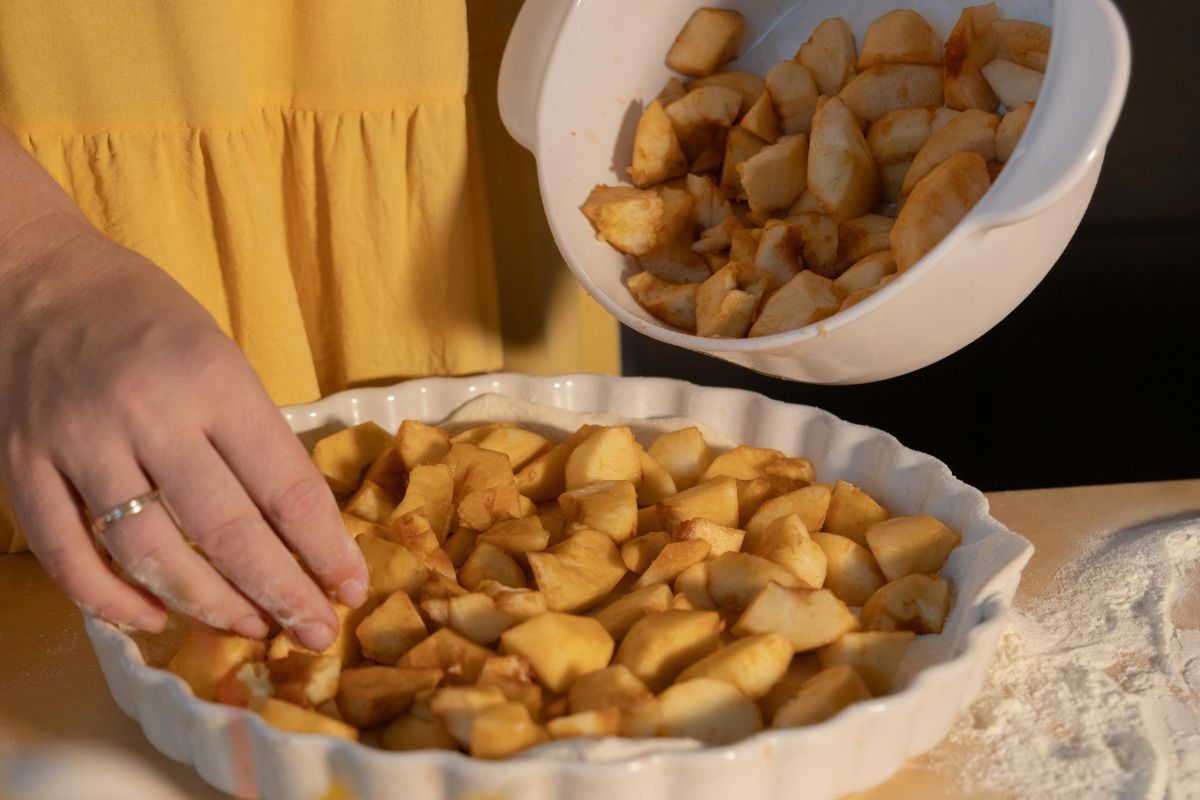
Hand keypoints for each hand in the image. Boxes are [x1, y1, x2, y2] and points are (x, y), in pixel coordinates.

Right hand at [0, 217, 367, 649]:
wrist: (30, 276)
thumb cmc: (144, 315)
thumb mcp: (220, 354)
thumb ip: (251, 434)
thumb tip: (297, 525)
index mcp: (213, 380)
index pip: (284, 486)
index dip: (324, 548)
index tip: (350, 586)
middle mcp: (149, 415)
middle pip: (227, 531)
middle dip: (281, 592)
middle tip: (316, 632)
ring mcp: (79, 445)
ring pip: (150, 555)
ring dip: (209, 604)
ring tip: (252, 626)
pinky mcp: (22, 467)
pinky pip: (68, 557)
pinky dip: (112, 602)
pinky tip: (155, 619)